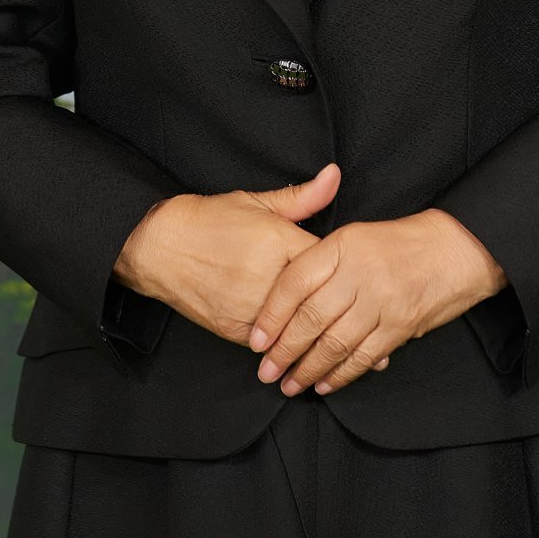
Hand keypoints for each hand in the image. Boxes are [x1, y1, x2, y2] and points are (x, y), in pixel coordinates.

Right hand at [118, 163, 390, 370]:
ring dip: (322, 347)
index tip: (373, 289)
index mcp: (278, 242)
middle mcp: (267, 277)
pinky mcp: (233, 327)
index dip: (350, 279)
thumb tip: (335, 175)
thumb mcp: (256, 202)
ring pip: (295, 332)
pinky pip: (268, 345)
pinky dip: (288, 353)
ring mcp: (249, 306)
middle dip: (345, 321)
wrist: (158, 245)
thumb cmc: (209, 220)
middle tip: (380, 339)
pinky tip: (309, 362)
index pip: (325, 265)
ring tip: (355, 361)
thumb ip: (301, 197)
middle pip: (316, 304)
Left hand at [248, 207, 507, 396]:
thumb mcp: (355, 234)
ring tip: (289, 384)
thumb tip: (280, 289)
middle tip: (266, 371)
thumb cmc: (400, 242)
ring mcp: (380, 302)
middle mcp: (359, 273)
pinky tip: (324, 384)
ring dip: (308, 369)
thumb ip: (320, 257)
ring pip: (334, 343)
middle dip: (284, 350)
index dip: (272, 314)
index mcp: (343, 246)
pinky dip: (341, 375)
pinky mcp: (399, 327)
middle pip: (311, 318)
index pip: (295, 282)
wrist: (456, 249)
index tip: (256, 339)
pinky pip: (363, 357)